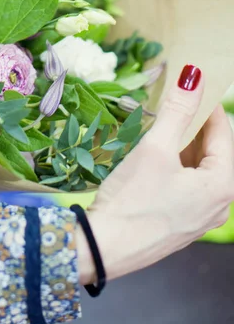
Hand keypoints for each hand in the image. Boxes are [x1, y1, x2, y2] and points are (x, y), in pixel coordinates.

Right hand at [77, 65, 233, 283]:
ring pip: (199, 170)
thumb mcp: (155, 149)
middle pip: (213, 153)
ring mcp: (200, 219)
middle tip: (172, 105)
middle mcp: (219, 205)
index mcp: (222, 186)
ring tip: (160, 128)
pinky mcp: (181, 226)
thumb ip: (177, 110)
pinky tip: (154, 159)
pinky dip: (176, 167)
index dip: (208, 106)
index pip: (224, 134)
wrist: (101, 248)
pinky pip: (187, 187)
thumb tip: (194, 75)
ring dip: (183, 146)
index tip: (193, 85)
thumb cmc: (132, 198)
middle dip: (194, 126)